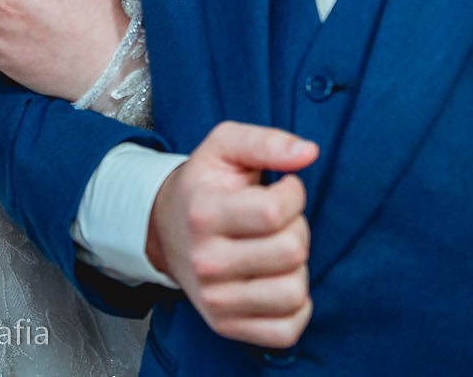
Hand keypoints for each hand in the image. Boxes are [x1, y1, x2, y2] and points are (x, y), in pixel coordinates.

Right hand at [148, 122, 318, 349]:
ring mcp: (215, 300)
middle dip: (296, 229)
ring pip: (294, 293)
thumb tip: (309, 152)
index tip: (282, 189)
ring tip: (275, 252)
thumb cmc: (205, 186)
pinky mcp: (225, 326)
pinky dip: (295, 308)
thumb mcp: (224, 148)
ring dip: (296, 269)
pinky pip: (287, 331)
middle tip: (276, 223)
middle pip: (291, 252)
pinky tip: (277, 281)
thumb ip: (266, 141)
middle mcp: (206, 262)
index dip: (293, 194)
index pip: (274, 211)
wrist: (164, 229)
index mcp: (203, 213)